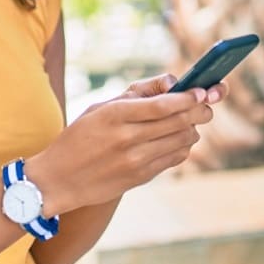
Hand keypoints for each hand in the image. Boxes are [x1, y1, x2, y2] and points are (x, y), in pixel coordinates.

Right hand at [25, 75, 225, 216]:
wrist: (57, 180)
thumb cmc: (79, 137)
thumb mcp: (99, 108)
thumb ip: (136, 93)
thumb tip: (171, 83)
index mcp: (115, 115)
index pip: (163, 105)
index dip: (188, 97)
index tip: (201, 90)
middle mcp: (127, 138)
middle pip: (179, 122)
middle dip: (199, 110)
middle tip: (206, 104)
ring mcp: (135, 161)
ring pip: (182, 141)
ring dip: (192, 129)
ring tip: (189, 122)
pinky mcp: (140, 178)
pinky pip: (174, 159)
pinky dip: (182, 147)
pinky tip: (178, 140)